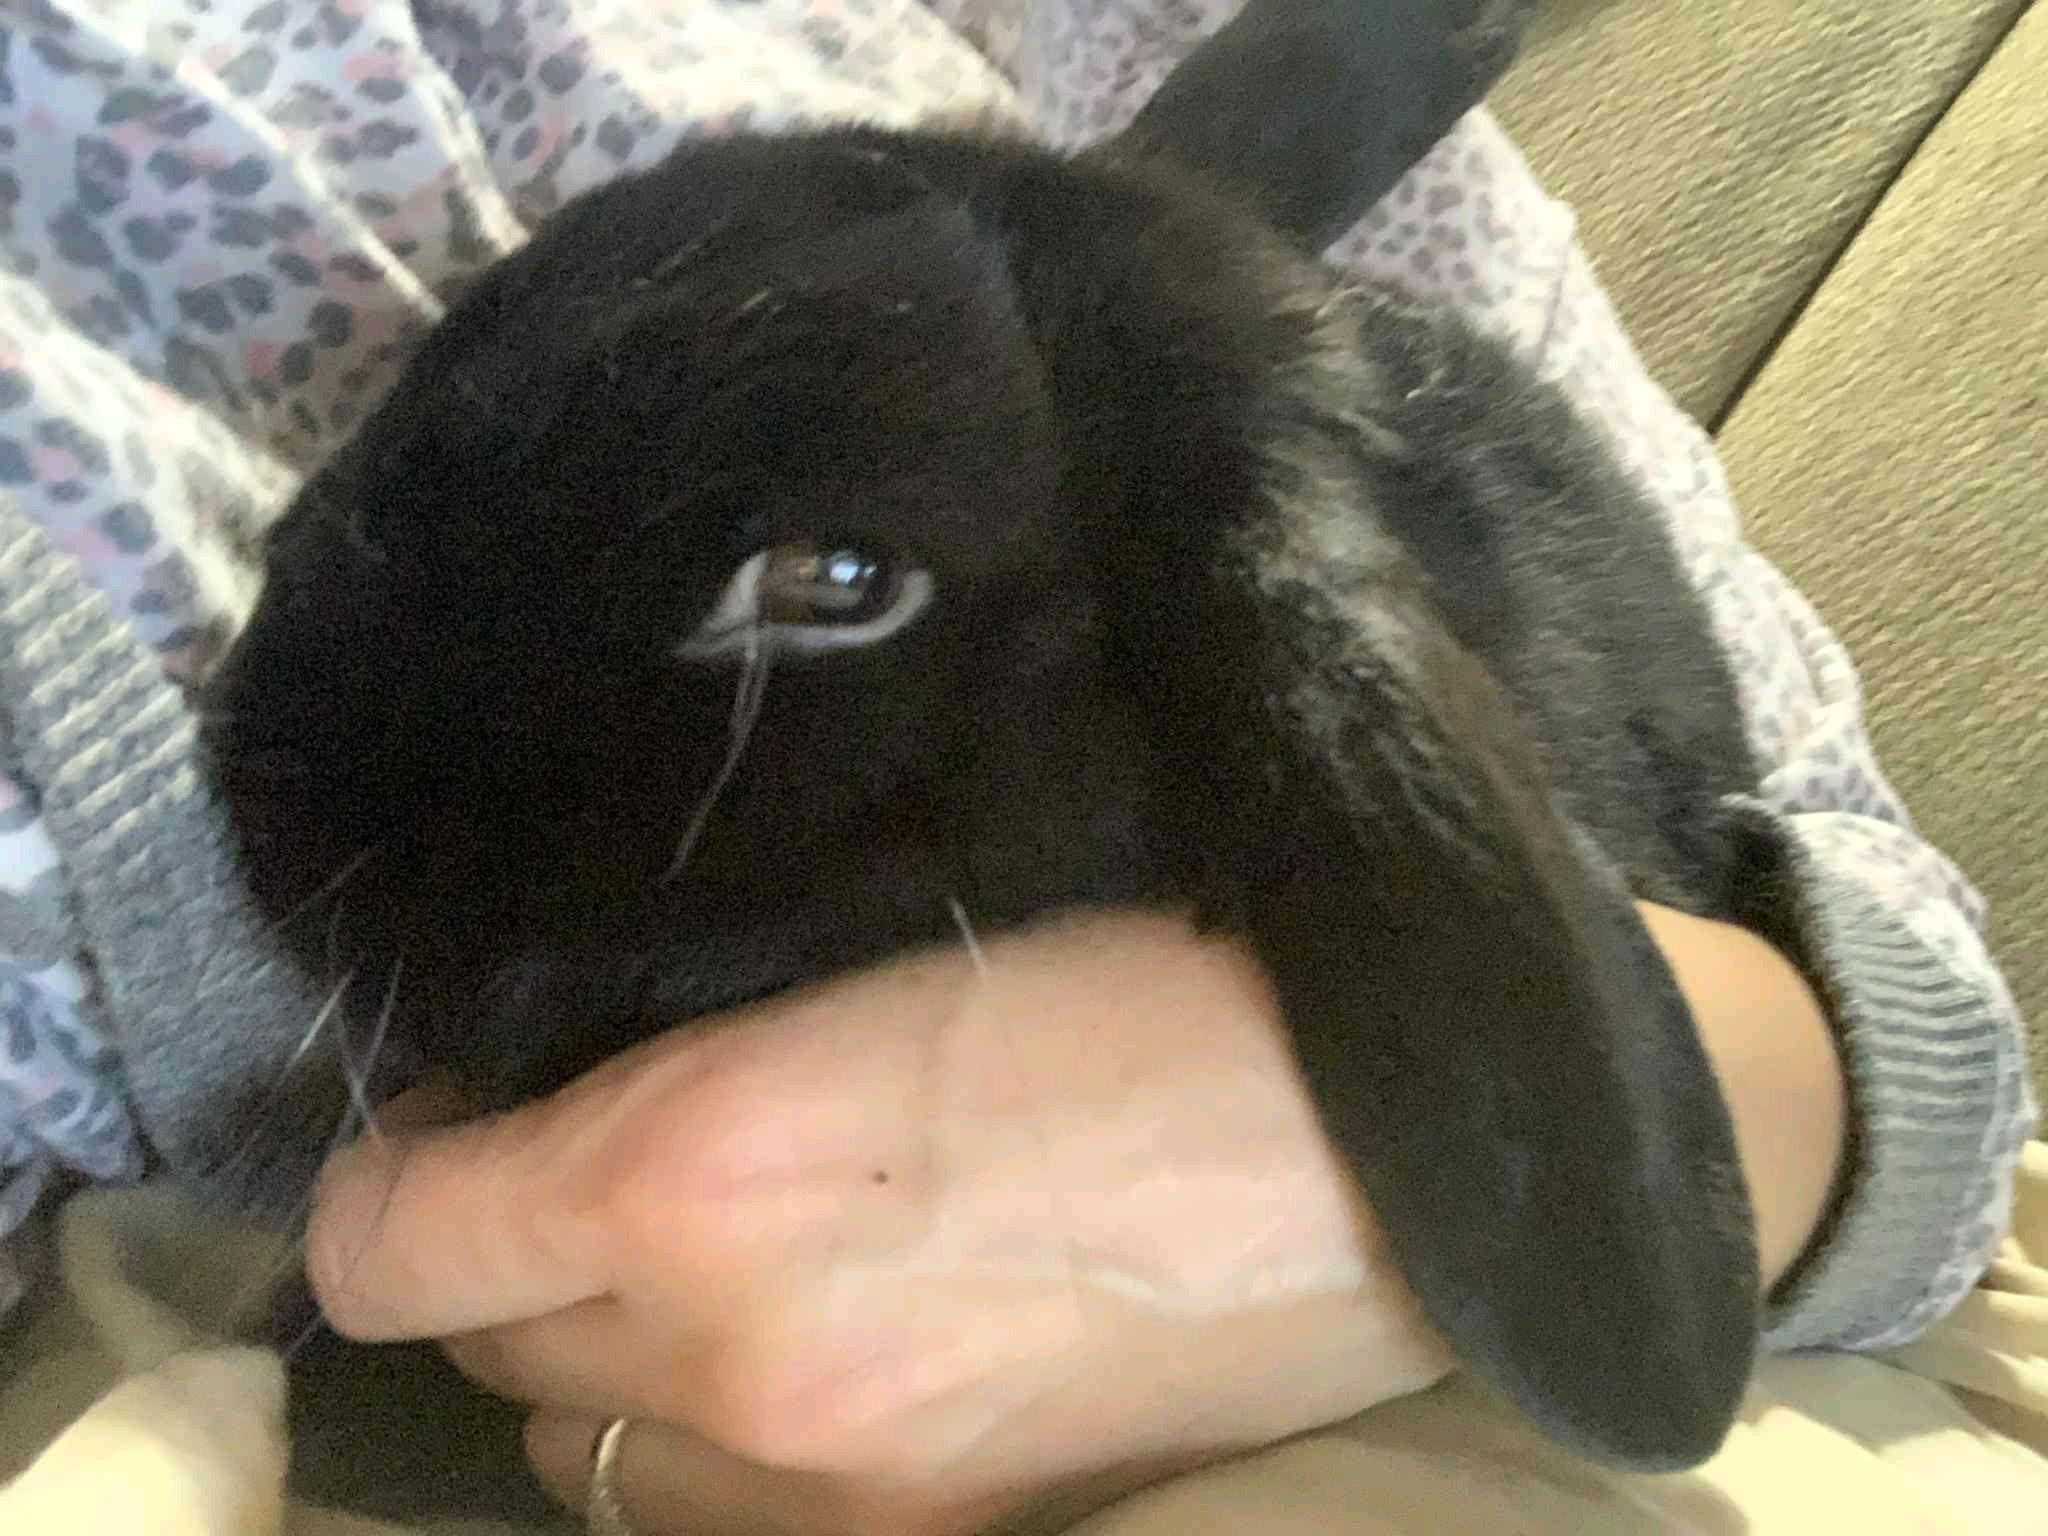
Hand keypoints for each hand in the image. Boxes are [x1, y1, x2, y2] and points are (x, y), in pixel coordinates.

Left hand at [306, 910, 1455, 1535]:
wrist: (1374, 1142)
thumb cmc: (1141, 992)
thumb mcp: (872, 974)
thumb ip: (682, 1065)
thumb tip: (556, 1122)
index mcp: (696, 1166)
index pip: (389, 1240)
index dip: (390, 1182)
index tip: (455, 1133)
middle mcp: (726, 1356)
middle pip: (488, 1351)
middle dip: (516, 1264)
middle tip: (607, 1183)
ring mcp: (824, 1484)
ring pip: (591, 1460)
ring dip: (612, 1374)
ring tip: (718, 1289)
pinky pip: (716, 1520)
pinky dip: (716, 1454)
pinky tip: (809, 1370)